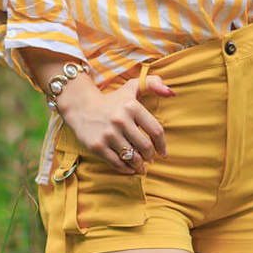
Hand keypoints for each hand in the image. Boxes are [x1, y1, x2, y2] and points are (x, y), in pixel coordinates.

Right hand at [57, 72, 174, 173]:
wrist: (80, 107)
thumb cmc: (112, 100)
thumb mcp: (131, 87)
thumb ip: (153, 83)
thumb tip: (171, 93)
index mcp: (132, 107)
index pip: (156, 130)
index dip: (162, 145)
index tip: (162, 152)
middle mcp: (120, 120)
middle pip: (145, 146)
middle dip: (150, 156)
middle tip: (150, 158)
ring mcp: (108, 134)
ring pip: (132, 157)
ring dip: (139, 164)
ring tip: (140, 164)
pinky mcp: (97, 146)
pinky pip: (117, 163)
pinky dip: (126, 169)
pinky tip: (129, 168)